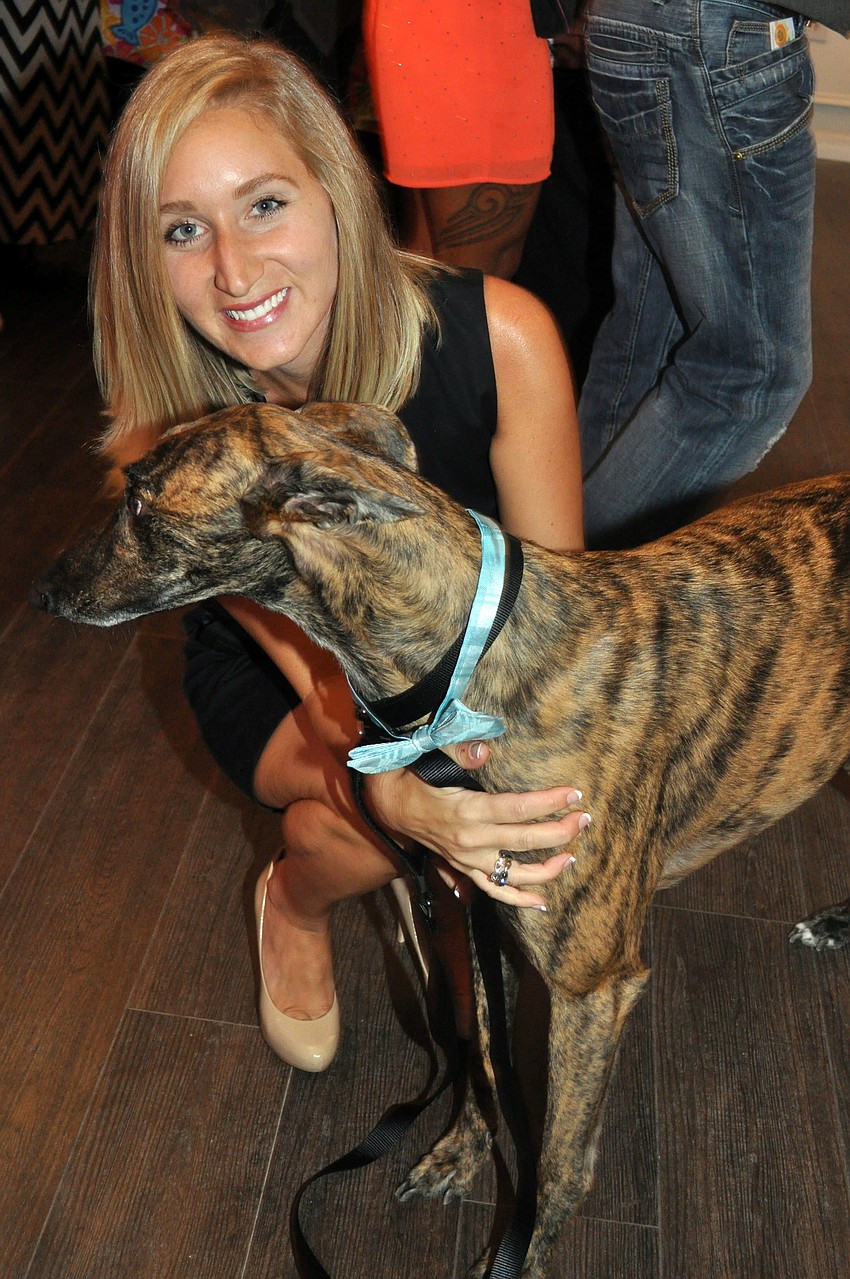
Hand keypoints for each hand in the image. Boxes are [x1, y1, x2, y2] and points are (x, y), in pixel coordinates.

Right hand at [363, 739, 589, 908]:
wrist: (388, 805)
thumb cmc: (414, 777)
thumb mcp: (430, 757)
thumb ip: (460, 752)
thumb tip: (485, 750)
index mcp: (467, 811)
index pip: (517, 809)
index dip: (549, 802)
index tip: (574, 794)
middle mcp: (470, 840)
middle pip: (524, 840)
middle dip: (560, 831)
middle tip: (584, 819)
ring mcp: (468, 859)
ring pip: (514, 874)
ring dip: (547, 869)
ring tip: (571, 856)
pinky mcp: (465, 868)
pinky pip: (494, 890)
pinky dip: (518, 899)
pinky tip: (542, 902)